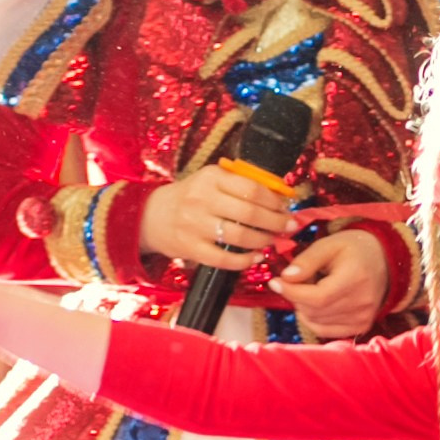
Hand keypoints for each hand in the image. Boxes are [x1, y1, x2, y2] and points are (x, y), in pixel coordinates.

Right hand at [144, 165, 303, 272]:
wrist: (150, 216)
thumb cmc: (190, 197)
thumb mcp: (210, 181)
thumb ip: (240, 184)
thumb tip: (280, 195)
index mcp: (211, 178)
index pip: (252, 188)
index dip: (275, 201)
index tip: (286, 208)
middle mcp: (202, 199)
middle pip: (250, 213)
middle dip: (276, 222)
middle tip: (289, 227)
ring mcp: (195, 225)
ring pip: (240, 237)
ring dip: (264, 241)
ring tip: (272, 240)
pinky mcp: (191, 248)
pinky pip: (225, 259)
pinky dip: (245, 261)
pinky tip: (255, 257)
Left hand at [277, 227, 390, 340]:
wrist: (384, 260)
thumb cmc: (354, 248)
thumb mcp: (329, 244)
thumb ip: (306, 260)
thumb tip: (285, 278)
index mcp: (355, 278)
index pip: (317, 298)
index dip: (291, 292)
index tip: (275, 282)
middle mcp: (362, 302)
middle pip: (314, 311)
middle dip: (297, 296)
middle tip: (300, 279)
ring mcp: (363, 318)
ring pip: (316, 322)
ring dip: (305, 307)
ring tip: (314, 288)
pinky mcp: (361, 326)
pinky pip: (325, 330)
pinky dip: (314, 318)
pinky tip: (318, 303)